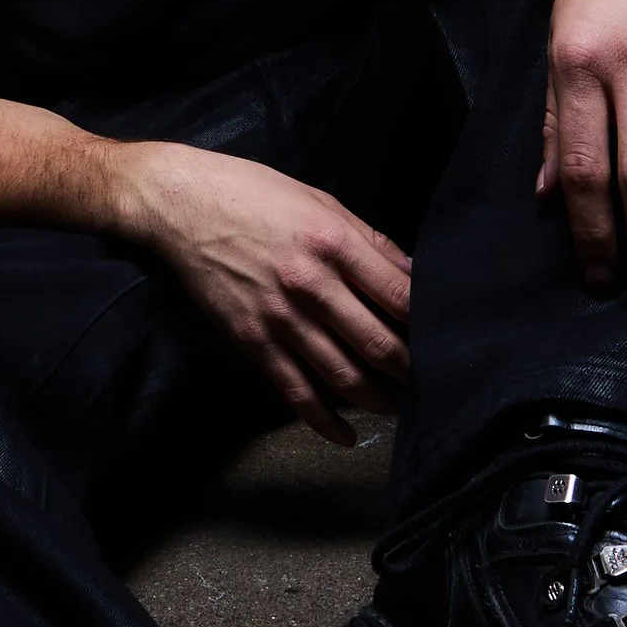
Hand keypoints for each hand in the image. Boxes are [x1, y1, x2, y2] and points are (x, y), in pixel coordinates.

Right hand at [117, 142, 410, 444]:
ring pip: (343, 376)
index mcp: (333, 242)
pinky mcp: (252, 340)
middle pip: (379, 344)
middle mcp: (311, 284)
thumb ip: (368, 239)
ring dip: (380, 401)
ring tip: (403, 410)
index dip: (430, 323)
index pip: (400, 296)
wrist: (179, 203)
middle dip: (413, 372)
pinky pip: (295, 391)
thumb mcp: (319, 200)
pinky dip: (324, 421)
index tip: (447, 336)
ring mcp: (280, 318)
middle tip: (435, 384)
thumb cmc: (251, 193)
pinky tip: (346, 434)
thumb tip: (411, 272)